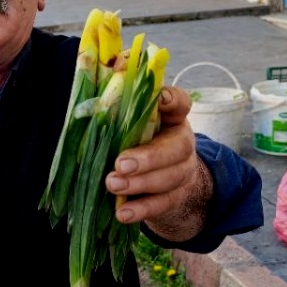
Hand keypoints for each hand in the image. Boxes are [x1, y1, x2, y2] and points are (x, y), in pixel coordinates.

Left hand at [104, 86, 211, 241]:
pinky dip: (141, 209)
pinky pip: (162, 204)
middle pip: (176, 148)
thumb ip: (120, 103)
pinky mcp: (175, 197)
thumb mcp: (130, 121)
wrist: (162, 180)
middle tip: (121, 163)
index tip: (160, 98)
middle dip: (148, 157)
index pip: (180, 103)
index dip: (172, 100)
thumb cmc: (138, 141)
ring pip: (169, 179)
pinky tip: (123, 212)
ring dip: (140, 183)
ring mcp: (182, 171)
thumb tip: (104, 74)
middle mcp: (181, 143)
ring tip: (113, 184)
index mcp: (172, 118)